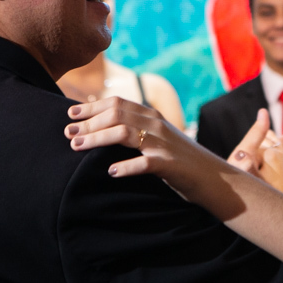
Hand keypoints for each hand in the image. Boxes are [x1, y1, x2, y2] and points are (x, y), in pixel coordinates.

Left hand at [65, 99, 282, 195]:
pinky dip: (126, 167)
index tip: (69, 113)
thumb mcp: (157, 140)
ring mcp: (163, 144)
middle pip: (115, 115)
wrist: (214, 178)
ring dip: (97, 139)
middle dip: (88, 123)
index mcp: (152, 116)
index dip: (90, 107)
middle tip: (67, 134)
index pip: (116, 103)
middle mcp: (156, 125)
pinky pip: (144, 163)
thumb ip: (135, 130)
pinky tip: (110, 172)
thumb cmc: (180, 160)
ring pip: (124, 133)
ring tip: (77, 148)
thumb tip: (103, 126)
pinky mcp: (170, 164)